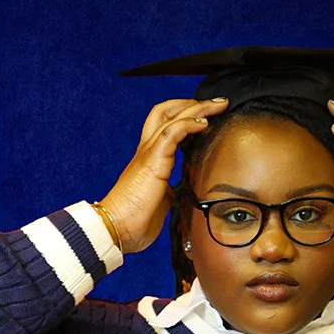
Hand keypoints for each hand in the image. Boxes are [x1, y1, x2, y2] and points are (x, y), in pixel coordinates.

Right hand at [100, 97, 229, 254]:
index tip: (207, 119)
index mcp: (148, 161)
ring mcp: (148, 153)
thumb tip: (178, 192)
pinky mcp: (153, 160)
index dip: (185, 118)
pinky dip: (190, 122)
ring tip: (218, 105)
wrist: (115, 229)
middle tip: (215, 104)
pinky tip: (204, 123)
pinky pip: (173, 131)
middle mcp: (146, 151)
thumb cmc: (132, 222)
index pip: (165, 127)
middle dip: (191, 103)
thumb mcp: (159, 203)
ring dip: (198, 108)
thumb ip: (169, 192)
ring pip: (172, 116)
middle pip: (165, 112)